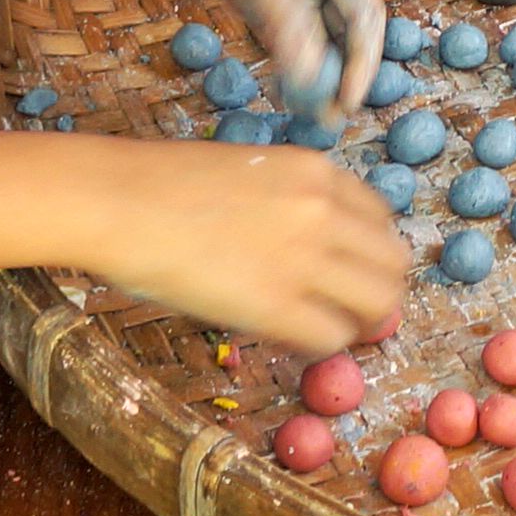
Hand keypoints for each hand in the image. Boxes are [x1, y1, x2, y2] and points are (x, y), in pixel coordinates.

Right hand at [80, 142, 411, 353]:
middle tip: (352, 309)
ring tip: (328, 328)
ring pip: (377, 303)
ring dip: (358, 321)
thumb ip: (292, 200)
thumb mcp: (251, 170)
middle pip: (394, 264)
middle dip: (379, 291)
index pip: (381, 220)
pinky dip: (320, 344)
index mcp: (317, 172)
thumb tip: (311, 243)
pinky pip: (330, 337)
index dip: (370, 253)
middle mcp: (323, 211)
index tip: (351, 272)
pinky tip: (292, 339)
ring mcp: (304, 258)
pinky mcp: (275, 305)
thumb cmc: (164, 185)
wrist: (120, 200)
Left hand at [113, 0, 384, 127]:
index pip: (365, 10)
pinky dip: (281, 55)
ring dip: (310, 68)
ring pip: (309, 29)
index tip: (349, 102)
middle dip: (339, 70)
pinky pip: (276, 26)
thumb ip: (287, 23)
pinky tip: (280, 86)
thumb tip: (312, 79)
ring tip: (306, 111)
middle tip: (327, 118)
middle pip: (341, 23)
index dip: (364, 59)